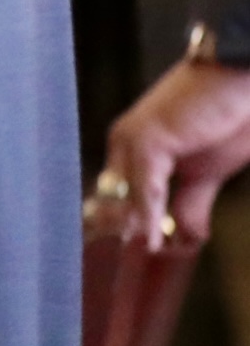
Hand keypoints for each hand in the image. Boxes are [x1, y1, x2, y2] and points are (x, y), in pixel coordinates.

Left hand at [109, 51, 249, 244]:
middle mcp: (124, 144)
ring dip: (131, 230)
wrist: (240, 78)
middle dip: (115, 233)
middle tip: (121, 268)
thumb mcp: (208, 172)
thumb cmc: (227, 116)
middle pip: (109, 198)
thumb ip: (190, 202)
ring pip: (123, 196)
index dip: (119, 228)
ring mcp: (133, 140)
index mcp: (134, 151)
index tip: (122, 259)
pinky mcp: (149, 139)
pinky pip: (144, 186)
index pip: (114, 196)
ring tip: (138, 258)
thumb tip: (183, 236)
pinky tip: (151, 240)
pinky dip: (147, 214)